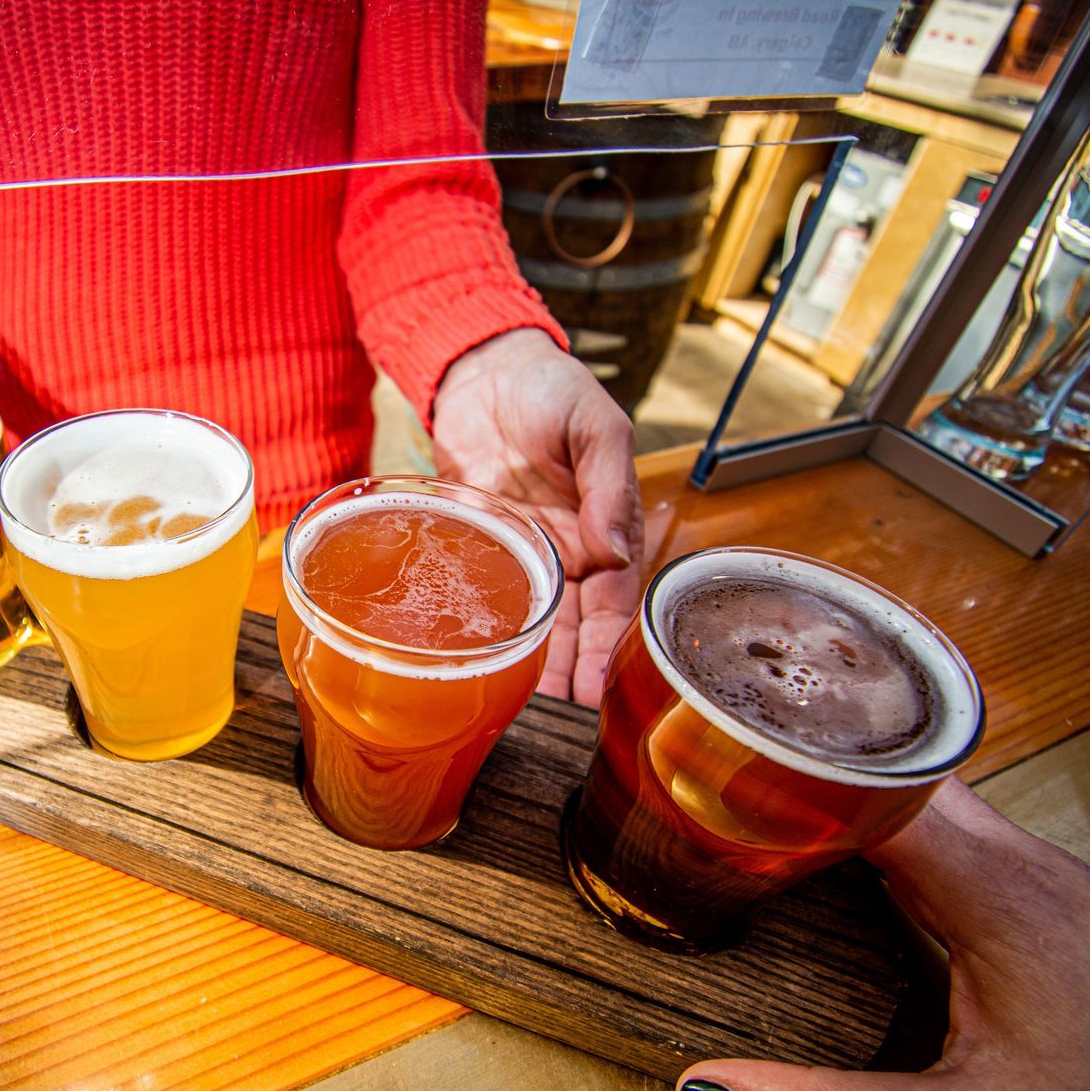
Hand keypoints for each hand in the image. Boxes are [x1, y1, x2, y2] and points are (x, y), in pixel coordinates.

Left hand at [433, 328, 641, 706]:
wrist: (483, 367)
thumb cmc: (551, 388)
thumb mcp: (594, 424)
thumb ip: (606, 484)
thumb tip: (616, 549)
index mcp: (606, 530)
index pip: (615, 604)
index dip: (609, 648)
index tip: (599, 690)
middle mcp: (567, 553)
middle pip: (574, 628)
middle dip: (571, 675)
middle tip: (559, 723)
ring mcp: (520, 554)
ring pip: (529, 625)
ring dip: (530, 668)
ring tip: (523, 715)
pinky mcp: (475, 547)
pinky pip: (479, 598)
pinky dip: (481, 633)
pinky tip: (473, 668)